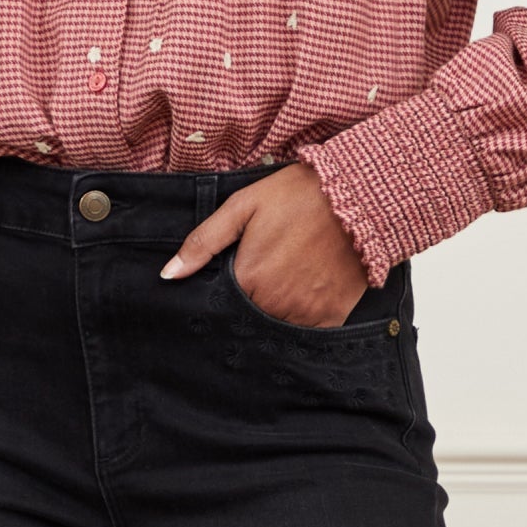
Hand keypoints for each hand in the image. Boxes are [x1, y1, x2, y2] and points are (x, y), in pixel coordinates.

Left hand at [159, 161, 371, 327]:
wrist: (358, 196)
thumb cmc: (297, 196)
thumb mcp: (243, 207)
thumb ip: (203, 243)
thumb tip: (168, 275)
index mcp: (248, 279)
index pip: (222, 303)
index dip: (226, 289)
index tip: (238, 272)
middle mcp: (274, 304)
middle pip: (248, 315)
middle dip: (250, 299)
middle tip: (265, 269)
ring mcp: (305, 313)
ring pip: (276, 325)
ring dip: (275, 308)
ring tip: (285, 276)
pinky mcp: (332, 317)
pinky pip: (308, 330)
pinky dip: (303, 315)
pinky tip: (305, 289)